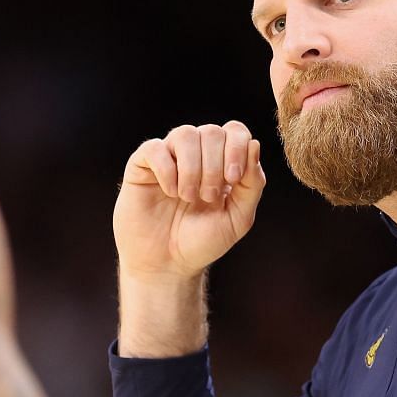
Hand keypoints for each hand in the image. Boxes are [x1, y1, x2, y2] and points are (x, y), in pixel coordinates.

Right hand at [113, 122, 266, 278]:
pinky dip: (167, 170)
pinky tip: (169, 192)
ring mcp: (168, 158)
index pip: (234, 131)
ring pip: (184, 134)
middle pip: (211, 132)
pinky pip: (155, 148)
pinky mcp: (142, 166)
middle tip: (208, 197)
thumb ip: (252, 183)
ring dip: (192, 168)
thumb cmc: (202, 242)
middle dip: (214, 165)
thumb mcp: (238, 218)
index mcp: (222, 162)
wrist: (167, 265)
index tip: (233, 179)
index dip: (237, 148)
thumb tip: (254, 144)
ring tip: (188, 196)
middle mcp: (196, 155)